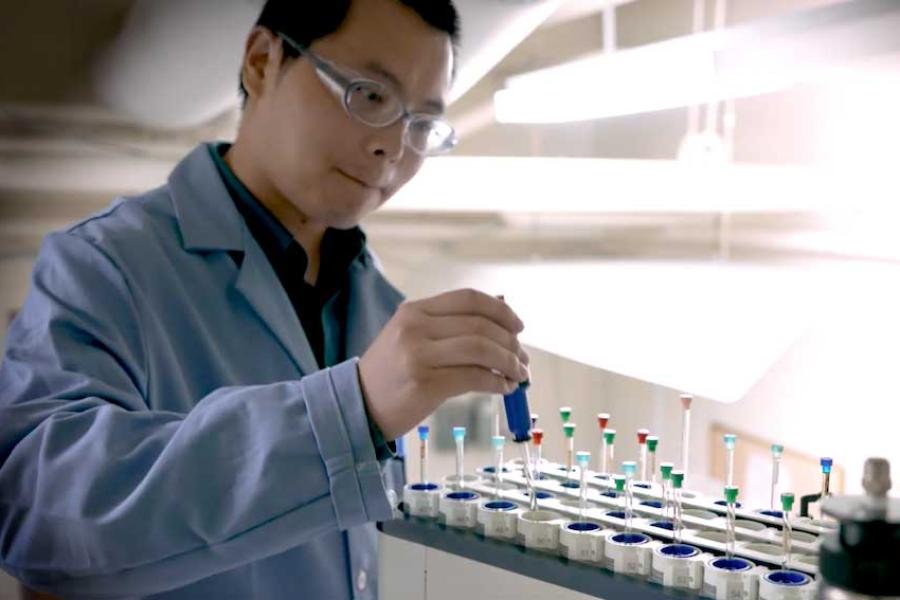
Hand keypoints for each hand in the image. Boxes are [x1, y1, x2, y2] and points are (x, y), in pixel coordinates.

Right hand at [358, 289, 529, 439]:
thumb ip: (450, 324)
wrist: (356, 405)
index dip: (501, 311)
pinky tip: (504, 388)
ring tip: (519, 375)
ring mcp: (419, 355)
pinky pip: (475, 377)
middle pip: (480, 325)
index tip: (519, 327)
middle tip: (523, 359)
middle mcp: (416, 327)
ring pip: (482, 349)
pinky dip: (497, 382)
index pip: (469, 299)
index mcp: (414, 310)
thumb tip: (501, 313)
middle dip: (511, 342)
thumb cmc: (391, 373)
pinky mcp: (425, 384)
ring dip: (509, 363)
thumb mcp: (412, 336)